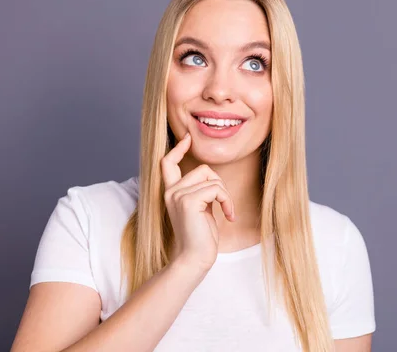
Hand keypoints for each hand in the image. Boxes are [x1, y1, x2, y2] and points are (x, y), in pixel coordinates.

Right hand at [161, 133, 234, 272]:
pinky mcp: (188, 201)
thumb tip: (210, 175)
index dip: (178, 149)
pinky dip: (227, 201)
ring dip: (225, 196)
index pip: (168, 163)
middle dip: (219, 184)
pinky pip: (217, 189)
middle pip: (203, 169)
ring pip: (212, 179)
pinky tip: (228, 216)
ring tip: (226, 212)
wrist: (194, 259)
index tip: (187, 138)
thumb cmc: (201, 237)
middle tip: (224, 204)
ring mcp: (177, 194)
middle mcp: (171, 191)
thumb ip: (200, 191)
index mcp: (171, 192)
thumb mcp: (201, 209)